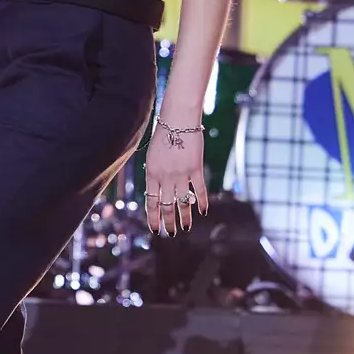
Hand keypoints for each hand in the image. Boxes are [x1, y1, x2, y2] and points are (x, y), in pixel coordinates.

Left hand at [143, 119, 207, 235]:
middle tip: (170, 234)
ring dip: (184, 218)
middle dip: (168, 222)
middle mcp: (165, 176)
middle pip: (167, 205)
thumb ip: (154, 174)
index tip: (155, 230)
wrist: (178, 120)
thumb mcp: (152, 156)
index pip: (151, 201)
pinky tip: (202, 212)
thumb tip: (157, 192)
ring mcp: (181, 174)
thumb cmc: (162, 135)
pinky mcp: (196, 169)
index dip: (153, 217)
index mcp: (151, 173)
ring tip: (185, 229)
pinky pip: (199, 190)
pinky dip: (201, 202)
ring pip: (183, 202)